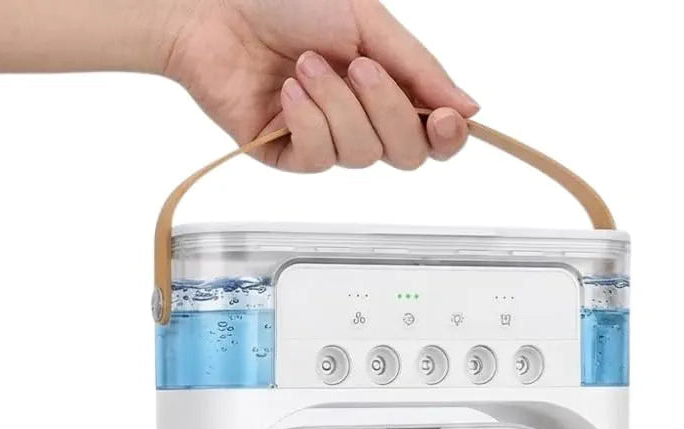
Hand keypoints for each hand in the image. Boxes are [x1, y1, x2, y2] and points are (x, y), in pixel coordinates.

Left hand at [163, 0, 478, 170]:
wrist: (214, 7)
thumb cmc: (285, 3)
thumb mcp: (366, 21)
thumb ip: (419, 67)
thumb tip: (469, 106)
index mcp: (387, 87)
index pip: (432, 135)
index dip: (446, 137)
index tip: (444, 119)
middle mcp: (361, 119)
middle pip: (405, 154)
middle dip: (387, 110)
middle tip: (359, 67)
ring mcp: (325, 140)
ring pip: (361, 155)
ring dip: (336, 105)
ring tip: (304, 65)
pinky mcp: (288, 155)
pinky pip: (318, 158)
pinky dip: (306, 119)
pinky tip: (287, 91)